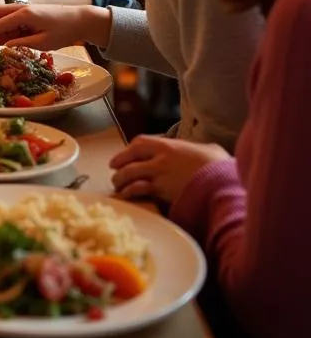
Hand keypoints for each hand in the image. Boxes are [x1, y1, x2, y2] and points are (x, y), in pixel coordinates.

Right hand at [0, 4, 111, 49]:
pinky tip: (0, 38)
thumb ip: (22, 44)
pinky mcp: (28, 13)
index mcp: (24, 14)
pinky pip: (10, 19)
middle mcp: (21, 8)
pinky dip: (2, 27)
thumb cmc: (64, 31)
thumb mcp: (43, 42)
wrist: (81, 19)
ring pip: (1, 15)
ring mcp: (24, 9)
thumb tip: (4, 47)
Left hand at [109, 135, 229, 205]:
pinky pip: (139, 190)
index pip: (140, 142)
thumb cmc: (221, 168)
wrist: (224, 186)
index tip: (124, 154)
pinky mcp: (162, 193)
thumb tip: (204, 151)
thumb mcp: (211, 151)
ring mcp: (159, 175)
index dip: (129, 148)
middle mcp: (160, 158)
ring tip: (117, 184)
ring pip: (130, 174)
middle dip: (119, 163)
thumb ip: (200, 149)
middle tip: (114, 169)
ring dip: (120, 179)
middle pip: (130, 158)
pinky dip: (129, 192)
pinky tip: (125, 196)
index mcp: (169, 145)